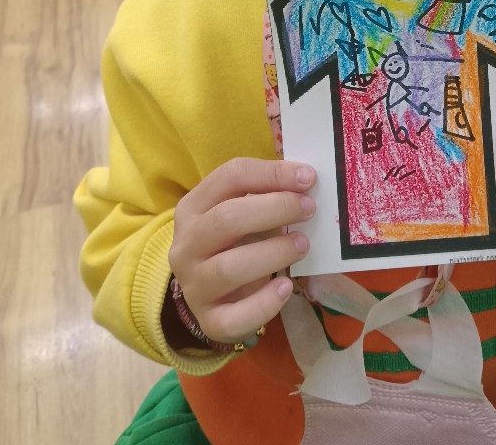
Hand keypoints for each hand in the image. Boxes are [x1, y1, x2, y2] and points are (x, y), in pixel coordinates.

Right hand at [167, 158, 315, 346]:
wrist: (213, 295)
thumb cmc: (235, 242)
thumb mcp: (244, 211)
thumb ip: (267, 194)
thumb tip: (306, 181)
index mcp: (194, 206)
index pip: (230, 176)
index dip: (272, 174)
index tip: (309, 178)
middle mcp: (187, 244)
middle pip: (227, 219)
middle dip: (275, 209)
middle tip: (308, 210)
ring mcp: (194, 285)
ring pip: (229, 268)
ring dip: (273, 253)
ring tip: (302, 245)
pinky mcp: (210, 321)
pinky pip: (236, 317)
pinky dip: (265, 303)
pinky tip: (286, 287)